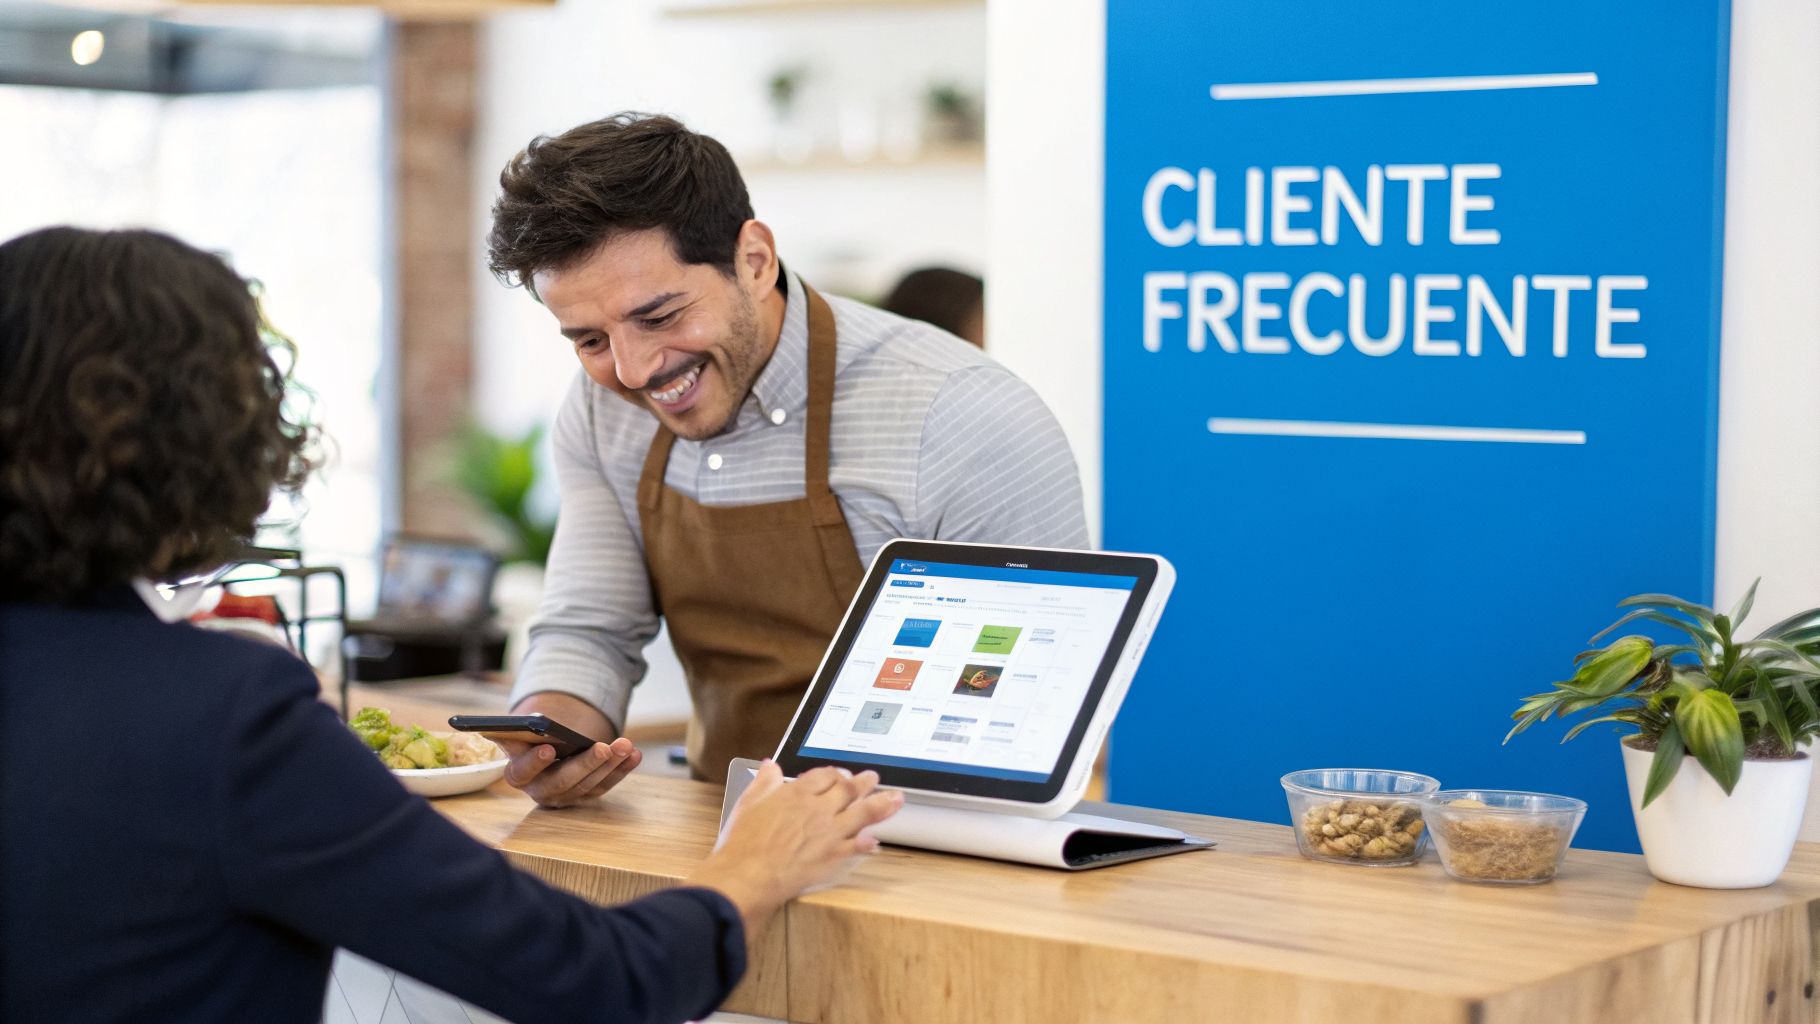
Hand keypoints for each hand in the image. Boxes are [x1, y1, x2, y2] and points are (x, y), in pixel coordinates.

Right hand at [499, 693, 640, 807]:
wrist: (545, 747)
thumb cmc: (531, 737)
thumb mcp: (520, 732)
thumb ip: (517, 731)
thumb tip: (516, 725)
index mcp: (518, 774)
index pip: (522, 772)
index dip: (535, 762)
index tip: (548, 748)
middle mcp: (540, 790)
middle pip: (562, 781)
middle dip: (585, 763)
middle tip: (603, 747)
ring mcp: (565, 796)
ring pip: (589, 784)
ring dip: (610, 764)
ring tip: (625, 745)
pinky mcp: (586, 795)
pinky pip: (606, 784)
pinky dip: (622, 769)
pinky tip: (634, 755)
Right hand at [685, 762, 902, 939]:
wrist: (748, 875)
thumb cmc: (743, 844)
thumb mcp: (748, 803)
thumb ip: (764, 782)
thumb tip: (771, 766)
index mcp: (797, 794)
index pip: (824, 775)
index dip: (835, 773)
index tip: (840, 774)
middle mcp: (818, 810)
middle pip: (848, 790)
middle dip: (863, 782)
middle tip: (872, 778)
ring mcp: (829, 833)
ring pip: (862, 813)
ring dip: (881, 804)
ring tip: (895, 798)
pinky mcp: (833, 857)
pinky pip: (858, 846)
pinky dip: (869, 843)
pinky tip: (877, 840)